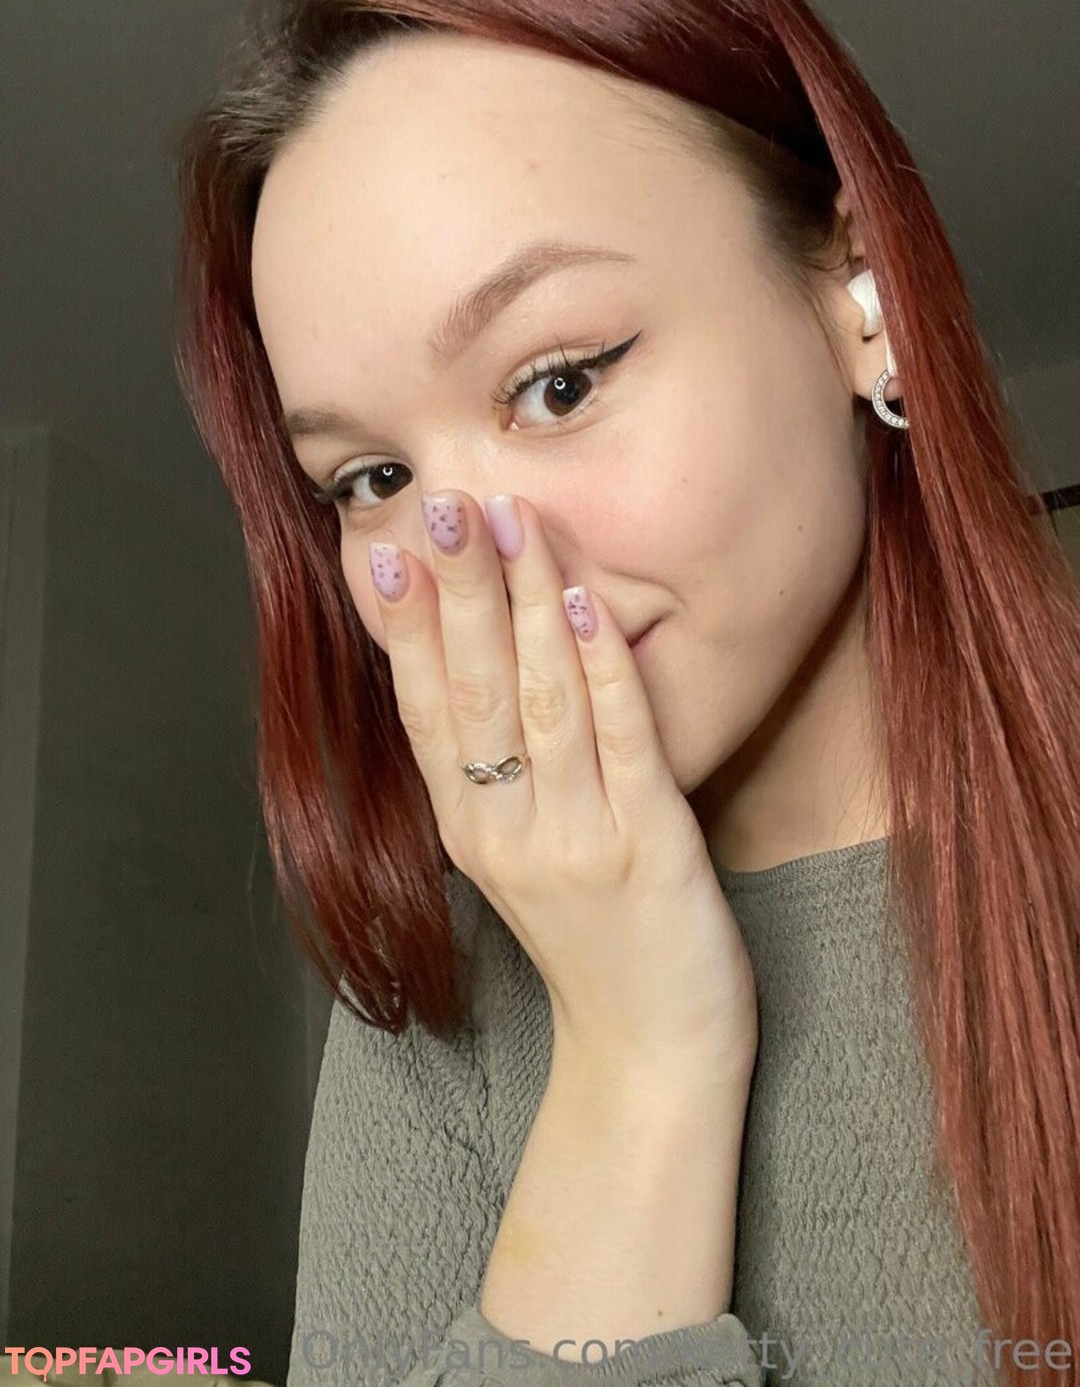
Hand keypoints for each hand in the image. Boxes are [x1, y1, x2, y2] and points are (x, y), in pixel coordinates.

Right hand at [368, 489, 757, 1079]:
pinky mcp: (647, 845)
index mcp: (467, 831)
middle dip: (458, 591)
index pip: (424, 708)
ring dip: (524, 605)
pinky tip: (584, 602)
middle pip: (472, 690)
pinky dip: (599, 667)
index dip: (406, 625)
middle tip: (444, 505)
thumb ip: (494, 781)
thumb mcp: (519, 863)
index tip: (389, 546)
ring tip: (510, 525)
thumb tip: (477, 678)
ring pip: (539, 700)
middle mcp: (505, 831)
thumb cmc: (594, 945)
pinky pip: (619, 738)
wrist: (650, 1051)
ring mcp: (576, 838)